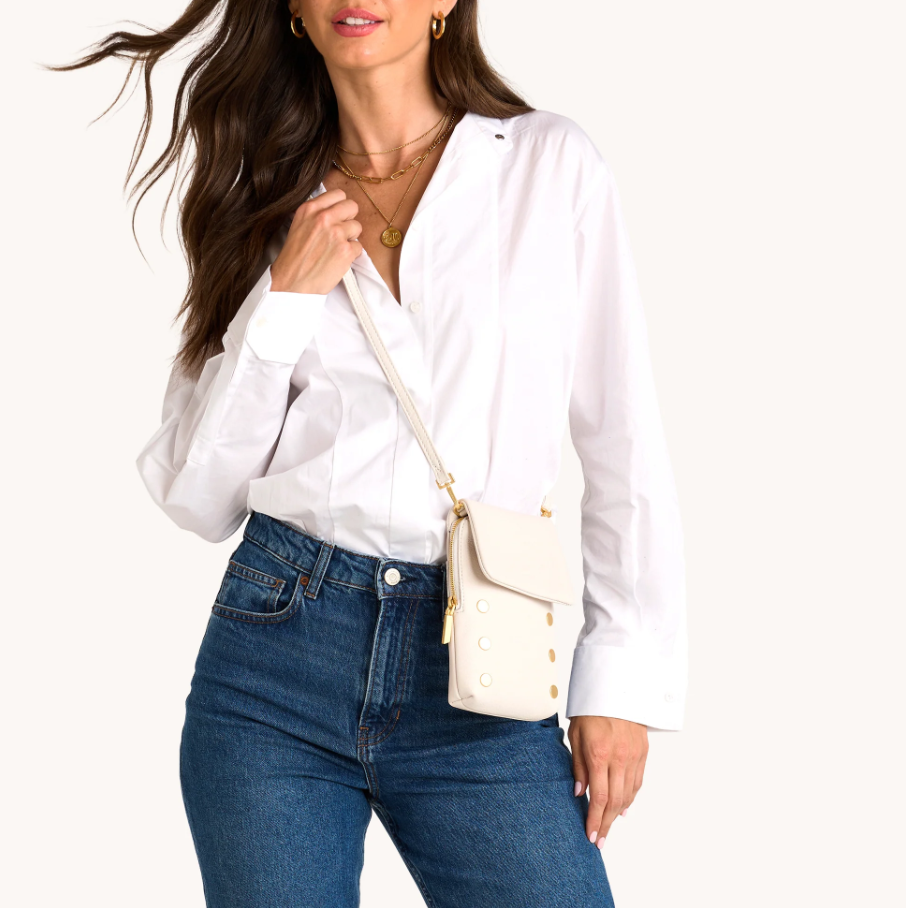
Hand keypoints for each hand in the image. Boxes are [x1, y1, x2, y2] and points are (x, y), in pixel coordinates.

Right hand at [270, 188, 362, 294]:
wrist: (291, 283)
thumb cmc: (293, 259)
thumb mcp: (298, 226)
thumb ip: (315, 215)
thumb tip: (334, 211)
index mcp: (309, 209)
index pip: (338, 194)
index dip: (340, 207)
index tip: (338, 216)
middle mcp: (324, 217)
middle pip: (352, 206)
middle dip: (349, 219)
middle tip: (340, 233)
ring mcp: (336, 233)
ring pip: (357, 227)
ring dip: (350, 238)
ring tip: (336, 249)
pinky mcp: (346, 250)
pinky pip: (359, 247)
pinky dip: (351, 255)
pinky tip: (338, 260)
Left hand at [568, 715, 648, 846]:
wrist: (615, 688)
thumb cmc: (590, 710)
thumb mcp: (575, 734)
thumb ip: (578, 765)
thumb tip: (580, 793)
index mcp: (599, 753)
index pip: (599, 797)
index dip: (595, 819)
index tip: (590, 835)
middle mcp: (619, 757)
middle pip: (616, 802)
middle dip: (606, 824)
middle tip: (599, 840)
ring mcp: (634, 755)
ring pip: (629, 795)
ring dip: (618, 814)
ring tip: (608, 827)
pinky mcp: (643, 752)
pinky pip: (638, 782)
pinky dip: (631, 798)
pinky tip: (623, 808)